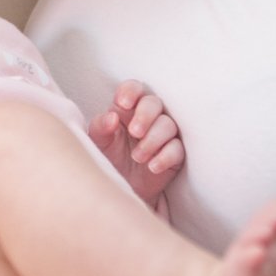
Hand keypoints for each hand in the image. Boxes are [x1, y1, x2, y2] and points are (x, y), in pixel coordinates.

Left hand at [88, 80, 183, 202]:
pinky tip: (152, 166)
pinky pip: (177, 149)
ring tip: (137, 157)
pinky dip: (166, 157)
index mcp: (126, 109)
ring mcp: (162, 134)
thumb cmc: (107, 159)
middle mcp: (146, 117)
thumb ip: (101, 127)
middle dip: (146, 115)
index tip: (124, 103)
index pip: (133, 89)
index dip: (131, 91)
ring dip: (153, 140)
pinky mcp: (173, 154)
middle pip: (154, 103)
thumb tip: (111, 117)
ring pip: (168, 125)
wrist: (119, 187)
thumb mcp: (98, 142)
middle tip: (135, 132)